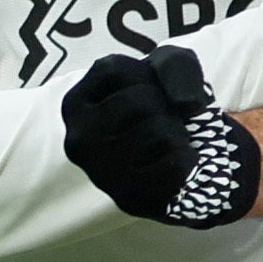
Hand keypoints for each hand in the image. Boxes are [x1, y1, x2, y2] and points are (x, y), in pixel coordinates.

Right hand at [60, 45, 259, 228]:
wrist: (163, 162)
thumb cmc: (156, 107)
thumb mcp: (159, 70)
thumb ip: (174, 64)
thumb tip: (188, 103)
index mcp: (74, 104)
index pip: (114, 69)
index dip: (144, 74)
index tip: (144, 90)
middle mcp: (78, 140)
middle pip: (140, 101)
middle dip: (165, 105)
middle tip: (162, 119)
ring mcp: (100, 172)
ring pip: (160, 132)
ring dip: (178, 132)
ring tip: (167, 140)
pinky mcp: (129, 197)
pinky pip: (175, 165)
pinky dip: (188, 159)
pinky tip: (176, 161)